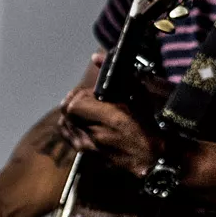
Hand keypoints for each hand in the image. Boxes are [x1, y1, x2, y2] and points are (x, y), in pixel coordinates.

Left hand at [58, 51, 158, 177]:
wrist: (151, 159)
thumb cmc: (148, 126)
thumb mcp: (139, 96)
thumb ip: (118, 76)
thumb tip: (96, 57)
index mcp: (110, 118)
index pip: (74, 104)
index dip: (79, 93)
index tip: (92, 91)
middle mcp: (95, 134)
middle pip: (66, 111)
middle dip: (75, 99)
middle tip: (89, 97)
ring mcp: (88, 146)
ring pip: (64, 121)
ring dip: (72, 112)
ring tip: (87, 109)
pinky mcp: (86, 153)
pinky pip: (67, 134)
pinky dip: (71, 124)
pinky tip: (83, 121)